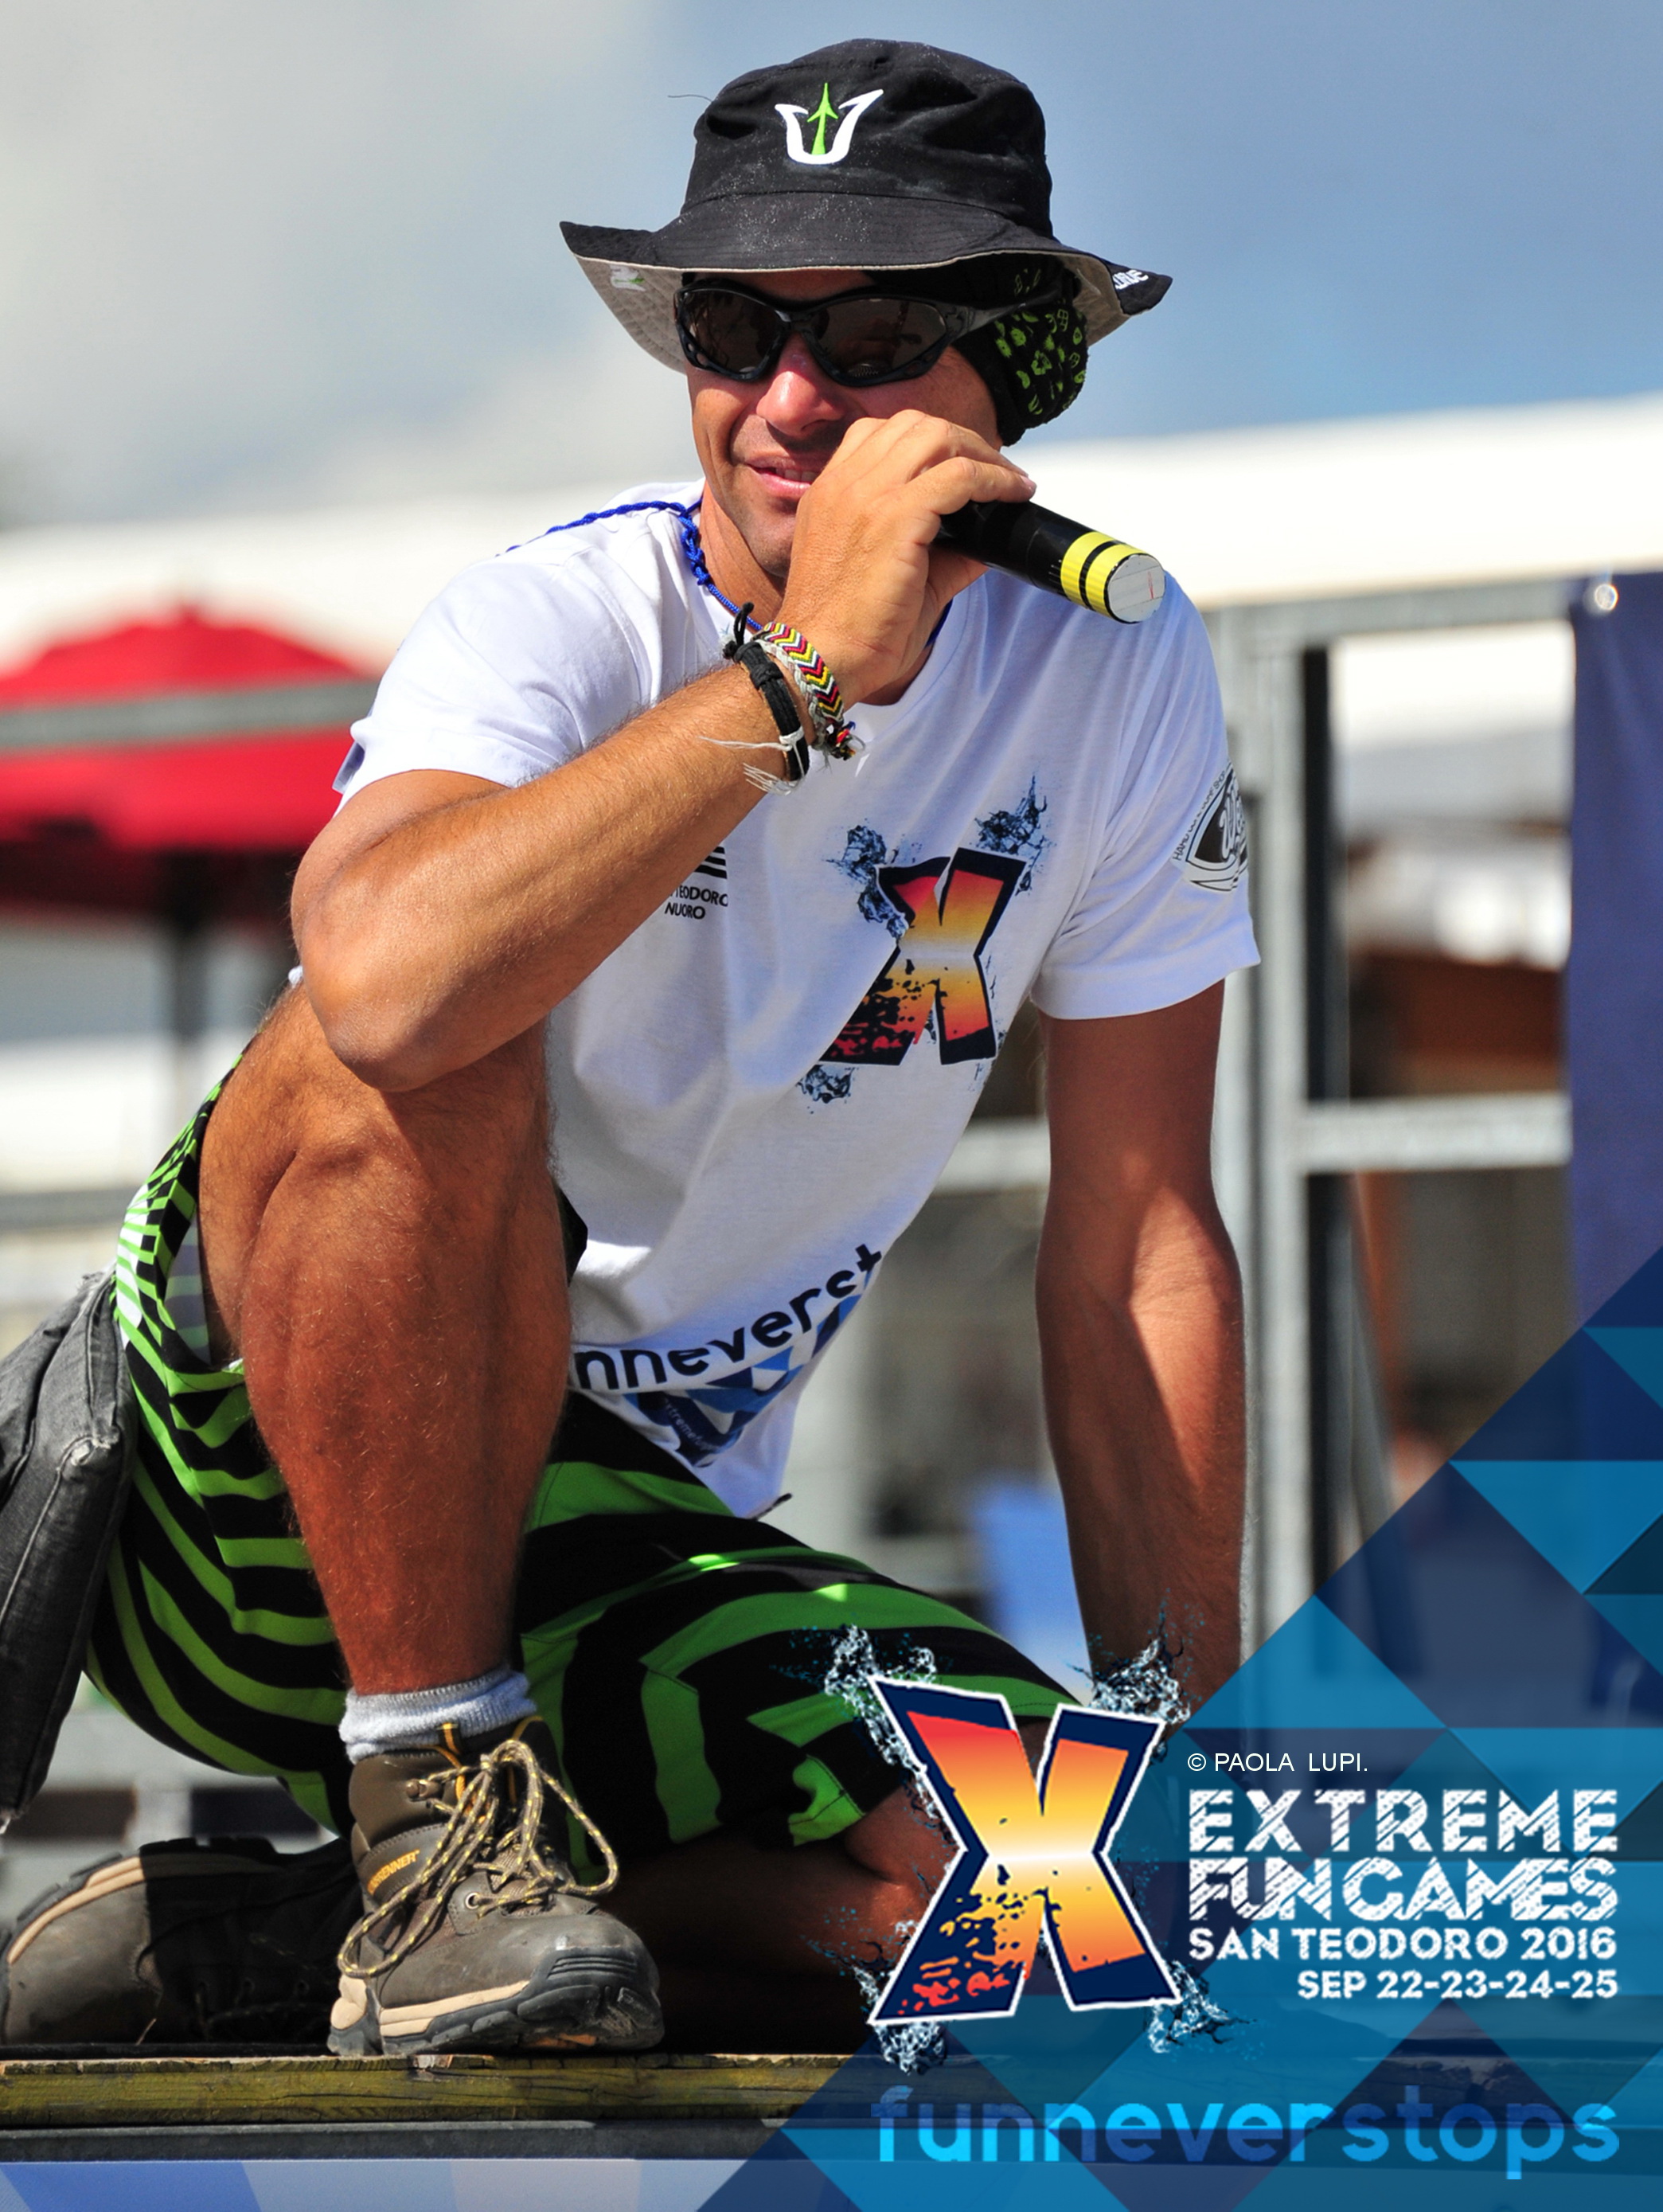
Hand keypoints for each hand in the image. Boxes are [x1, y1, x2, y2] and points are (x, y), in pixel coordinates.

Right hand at [777, 412, 1033, 700]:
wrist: (817, 657)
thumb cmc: (845, 631)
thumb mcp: (889, 578)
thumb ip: (938, 555)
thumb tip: (983, 546)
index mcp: (832, 492)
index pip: (881, 434)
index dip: (930, 441)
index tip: (963, 464)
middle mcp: (845, 483)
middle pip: (915, 425)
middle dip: (963, 440)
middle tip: (996, 471)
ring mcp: (867, 494)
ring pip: (938, 437)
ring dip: (981, 454)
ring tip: (1008, 481)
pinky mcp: (895, 517)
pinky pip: (959, 475)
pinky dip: (994, 479)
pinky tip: (1013, 495)